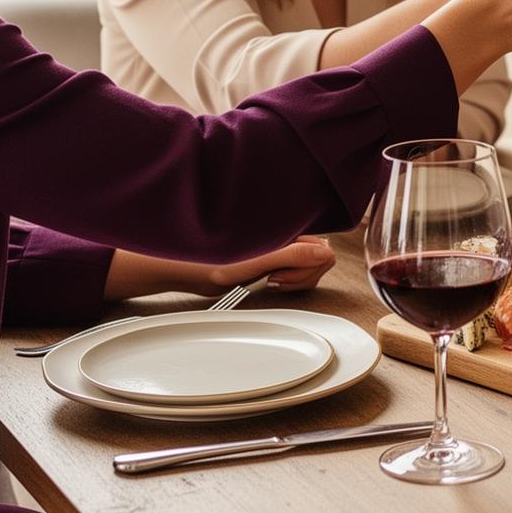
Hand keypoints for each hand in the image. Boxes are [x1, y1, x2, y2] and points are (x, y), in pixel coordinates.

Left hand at [102, 236, 336, 300]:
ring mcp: (281, 248)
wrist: (184, 266)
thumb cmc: (209, 258)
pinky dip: (287, 283)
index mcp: (288, 229)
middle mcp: (288, 236)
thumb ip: (293, 254)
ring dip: (295, 281)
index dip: (309, 268)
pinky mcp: (271, 260)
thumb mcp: (253, 259)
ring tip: (268, 280)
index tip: (280, 274)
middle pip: (321, 260)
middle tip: (273, 279)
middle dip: (303, 276)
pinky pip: (295, 273)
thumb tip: (327, 253)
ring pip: (310, 268)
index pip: (326, 251)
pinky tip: (266, 282)